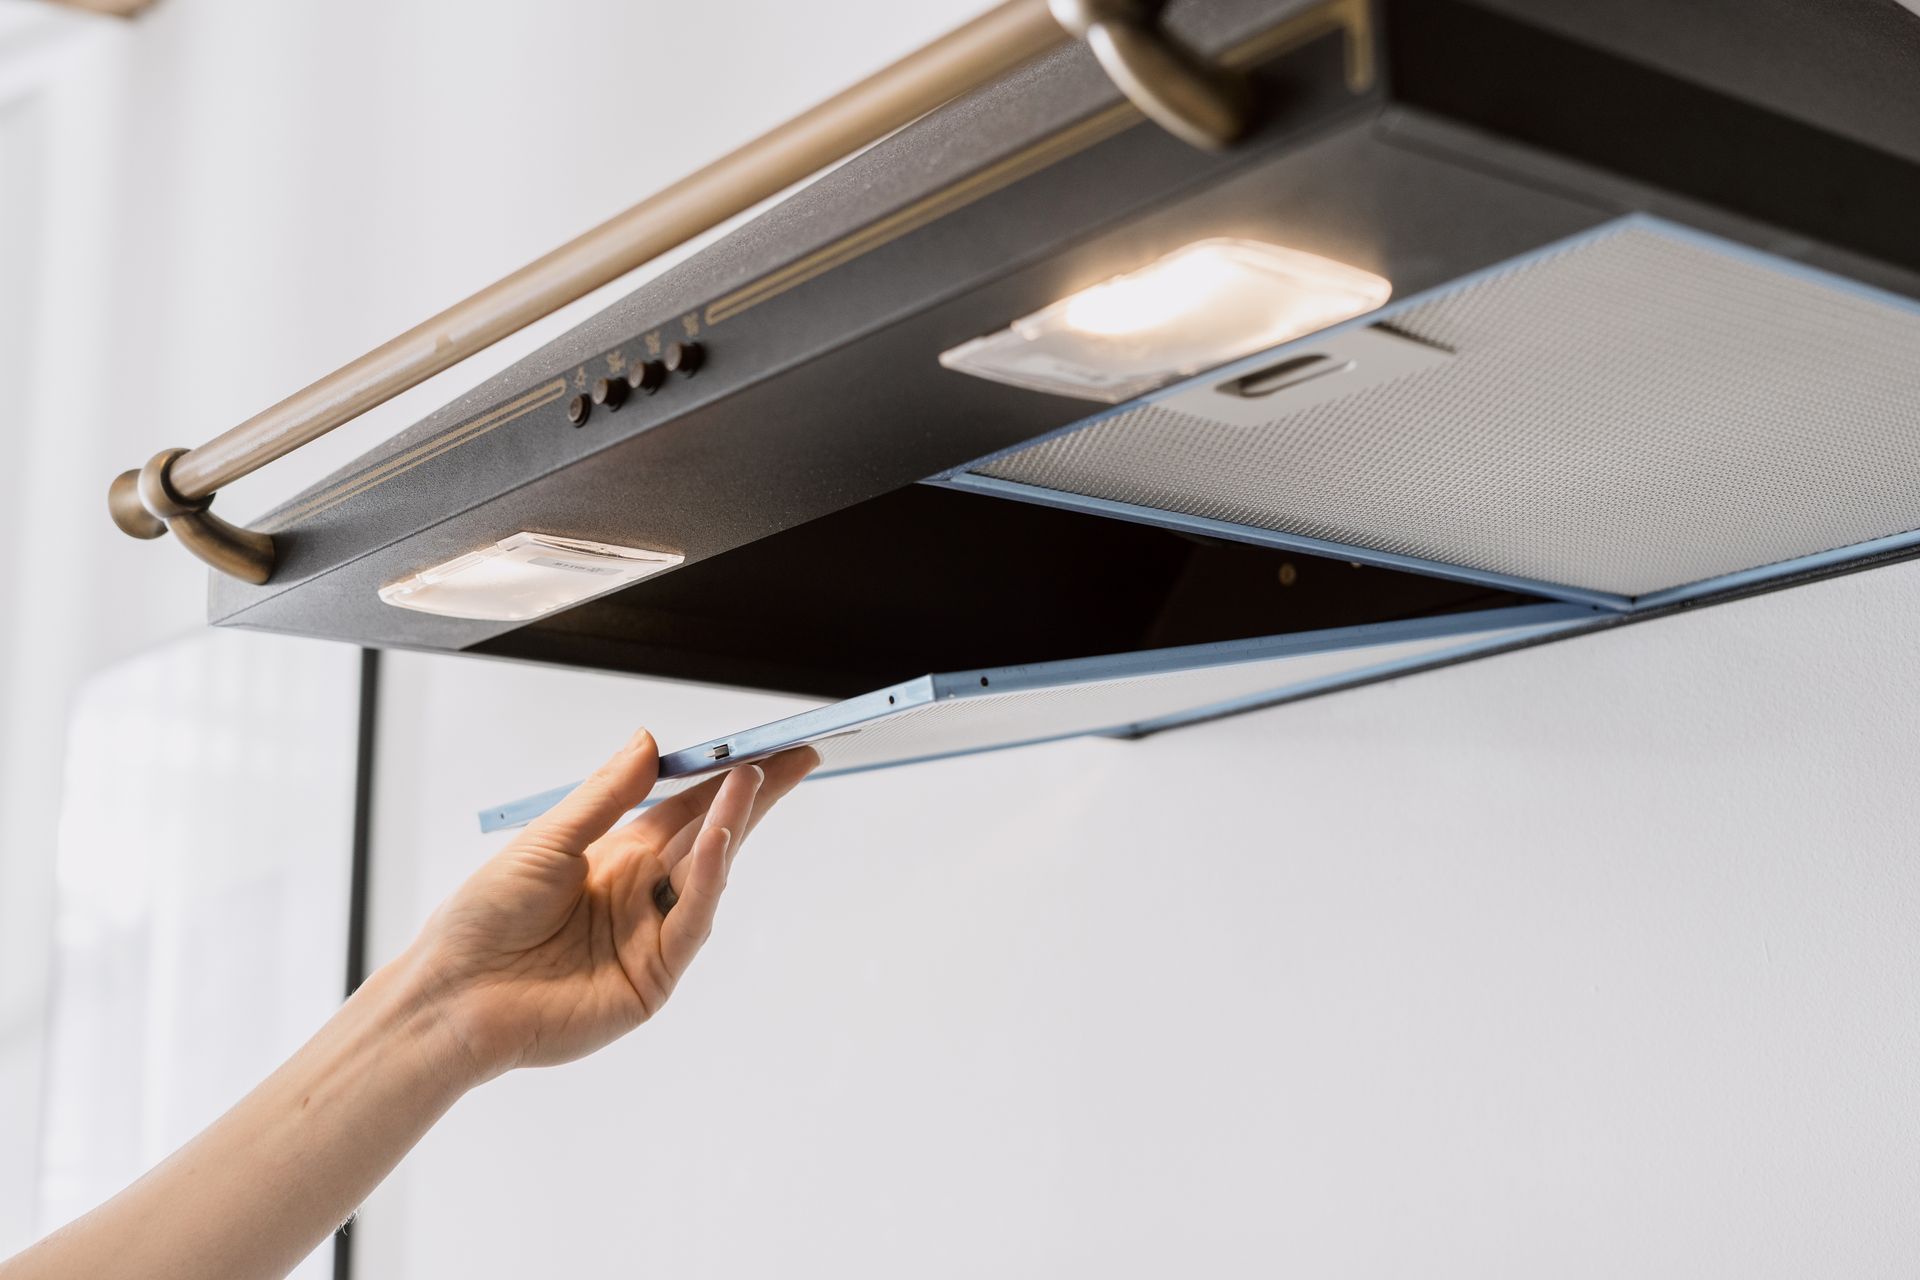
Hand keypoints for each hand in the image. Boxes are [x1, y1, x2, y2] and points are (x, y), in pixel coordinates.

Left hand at [401, 730, 816, 1079]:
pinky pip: (692, 921)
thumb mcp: (548, 840)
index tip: (764, 747)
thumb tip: (650, 741)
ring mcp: (652, 938)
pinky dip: (709, 878)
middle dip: (754, 798)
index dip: (724, 778)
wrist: (453, 995)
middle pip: (711, 837)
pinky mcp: (653, 979)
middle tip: (797, 758)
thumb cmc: (484, 918)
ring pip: (709, 875)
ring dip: (732, 825)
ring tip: (755, 780)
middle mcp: (641, 895)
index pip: (685, 809)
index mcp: (616, 859)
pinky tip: (717, 838)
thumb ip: (606, 795)